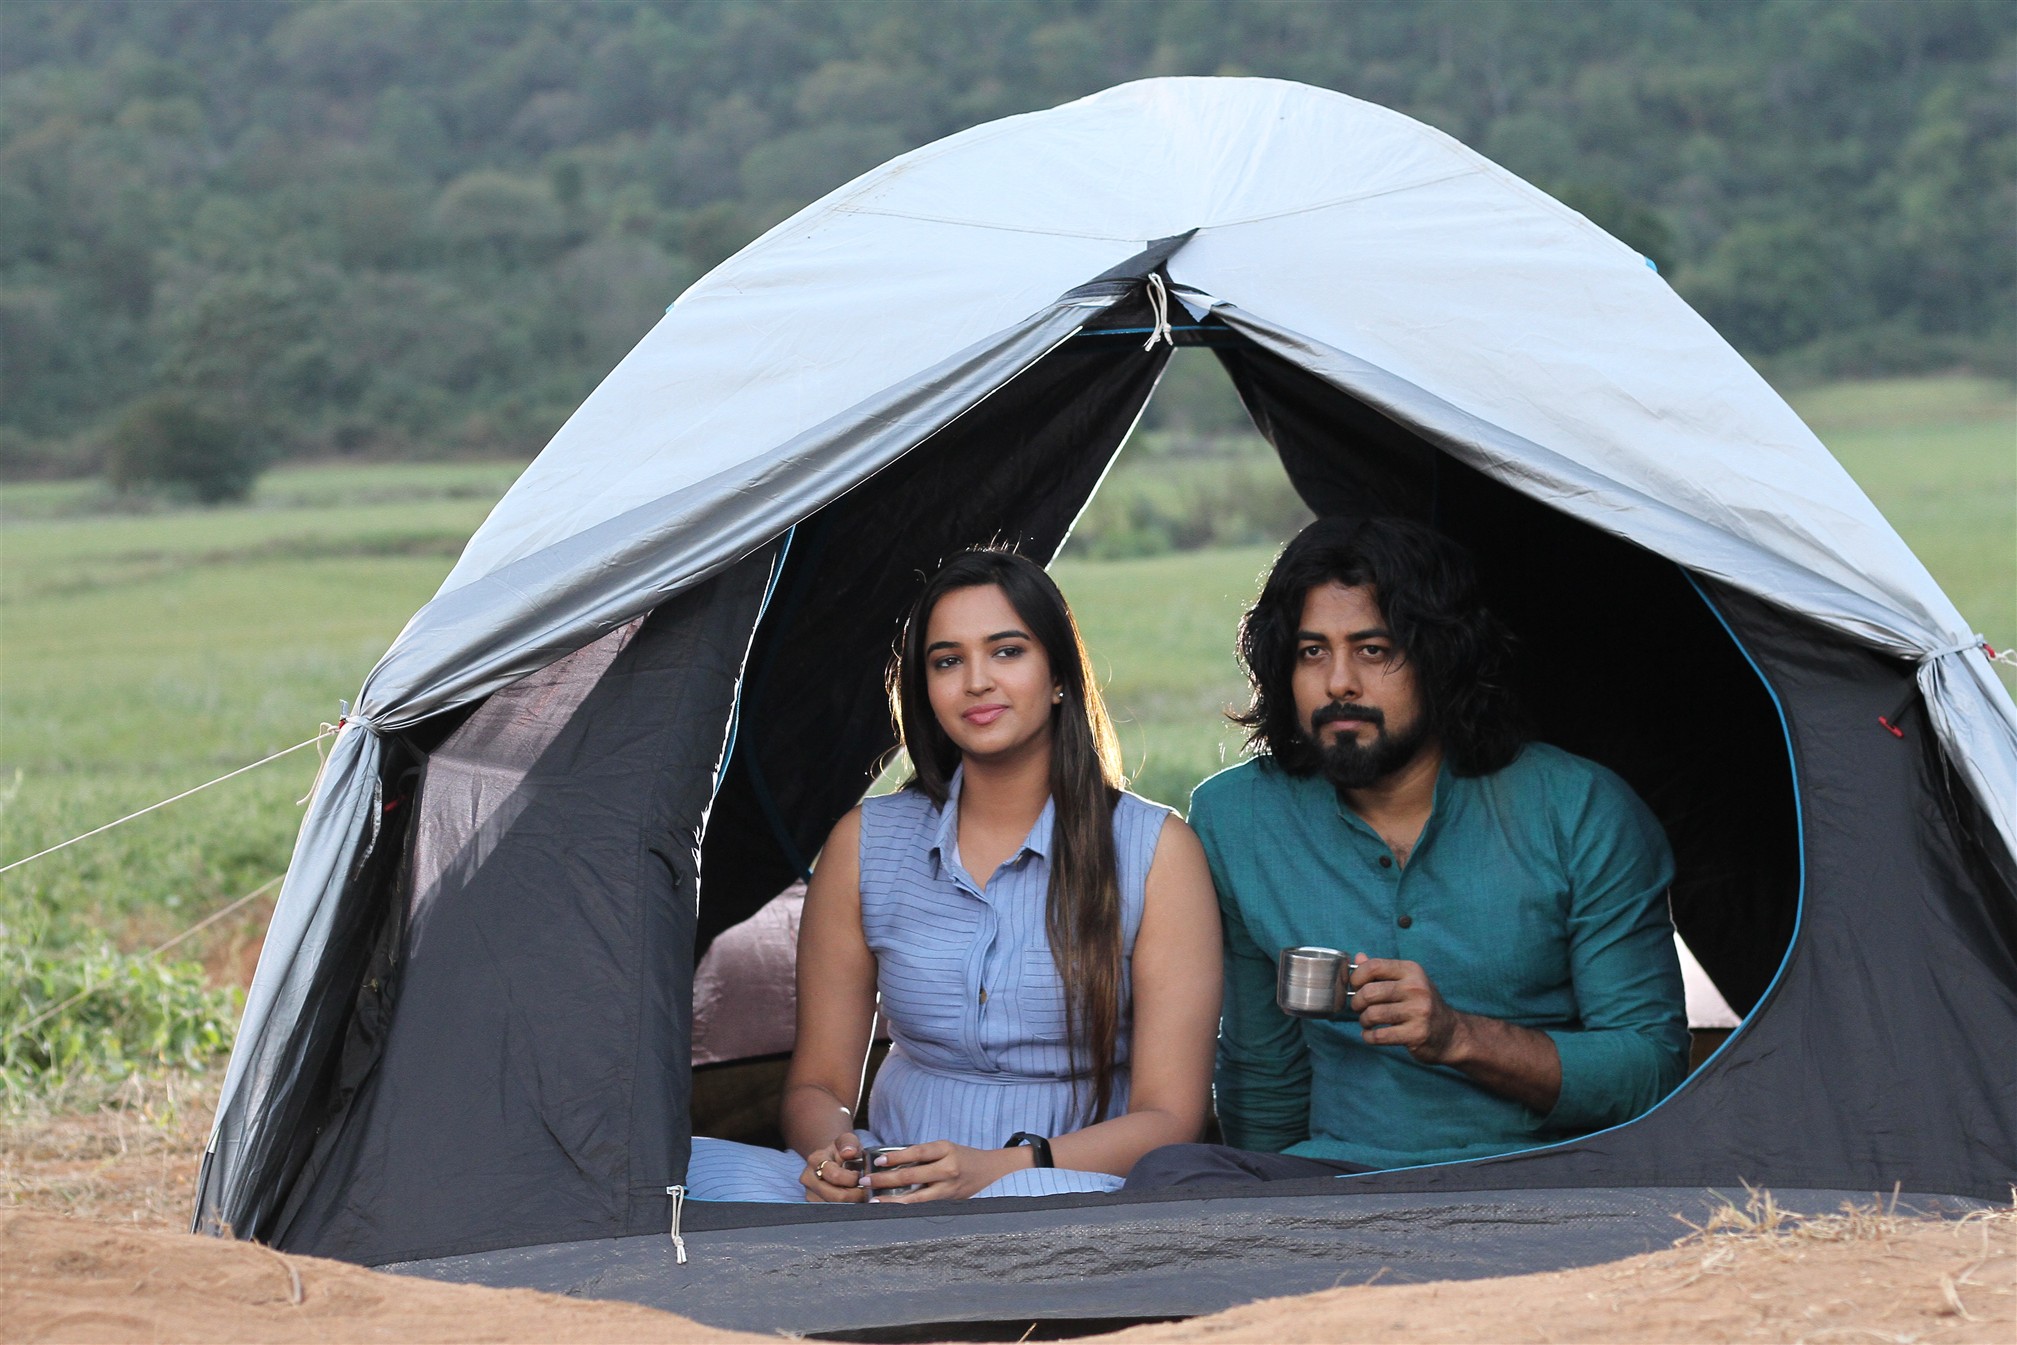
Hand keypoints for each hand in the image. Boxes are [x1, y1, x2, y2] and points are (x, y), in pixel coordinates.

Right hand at [799, 1131, 867, 1202]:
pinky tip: (850, 1199)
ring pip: (834, 1207)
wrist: (830, 1159)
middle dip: (855, 1194)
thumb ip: (849, 1143)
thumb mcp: (847, 1140)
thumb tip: (849, 1152)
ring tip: (858, 1193)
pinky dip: (845, 1208)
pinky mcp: (813, 1205)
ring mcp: (809, 1193)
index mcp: (815, 1160)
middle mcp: (808, 1178)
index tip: (860, 1175)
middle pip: (835, 1196)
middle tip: (864, 1189)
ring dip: (851, 1203)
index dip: (852, 1178)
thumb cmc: (842, 1150)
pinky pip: (833, 1213)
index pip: (835, 1176)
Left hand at [859, 1139, 1033, 1202]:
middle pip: (912, 1175)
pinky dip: (907, 1207)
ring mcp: (949, 1188)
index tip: (877, 1160)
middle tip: (865, 1182)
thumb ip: (923, 1155)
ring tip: (874, 1201)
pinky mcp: (949, 1201)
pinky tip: (893, 1209)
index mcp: (946, 1149)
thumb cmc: (962, 1155)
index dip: (896, 1157)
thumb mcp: (945, 1148)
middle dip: (885, 1179)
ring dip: (892, 1199)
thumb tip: (891, 1161)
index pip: (916, 1152)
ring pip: (916, 1197)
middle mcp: (948, 1169)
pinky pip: (924, 1205)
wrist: (990, 1168)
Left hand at [1351, 956, 1466, 1064]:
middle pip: (1369, 992)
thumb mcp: (1407, 981)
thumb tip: (1358, 957)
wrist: (1450, 1033)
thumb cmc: (1422, 1004)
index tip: (1355, 987)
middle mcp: (1416, 988)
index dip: (1357, 977)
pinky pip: (1380, 1036)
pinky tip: (1371, 1035)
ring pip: (1373, 1014)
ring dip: (1363, 1020)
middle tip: (1360, 1008)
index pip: (1374, 966)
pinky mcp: (1417, 1034)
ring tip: (1367, 1021)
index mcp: (1412, 971)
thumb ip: (1382, 970)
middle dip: (1357, 1002)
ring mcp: (1418, 1011)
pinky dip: (1369, 1037)